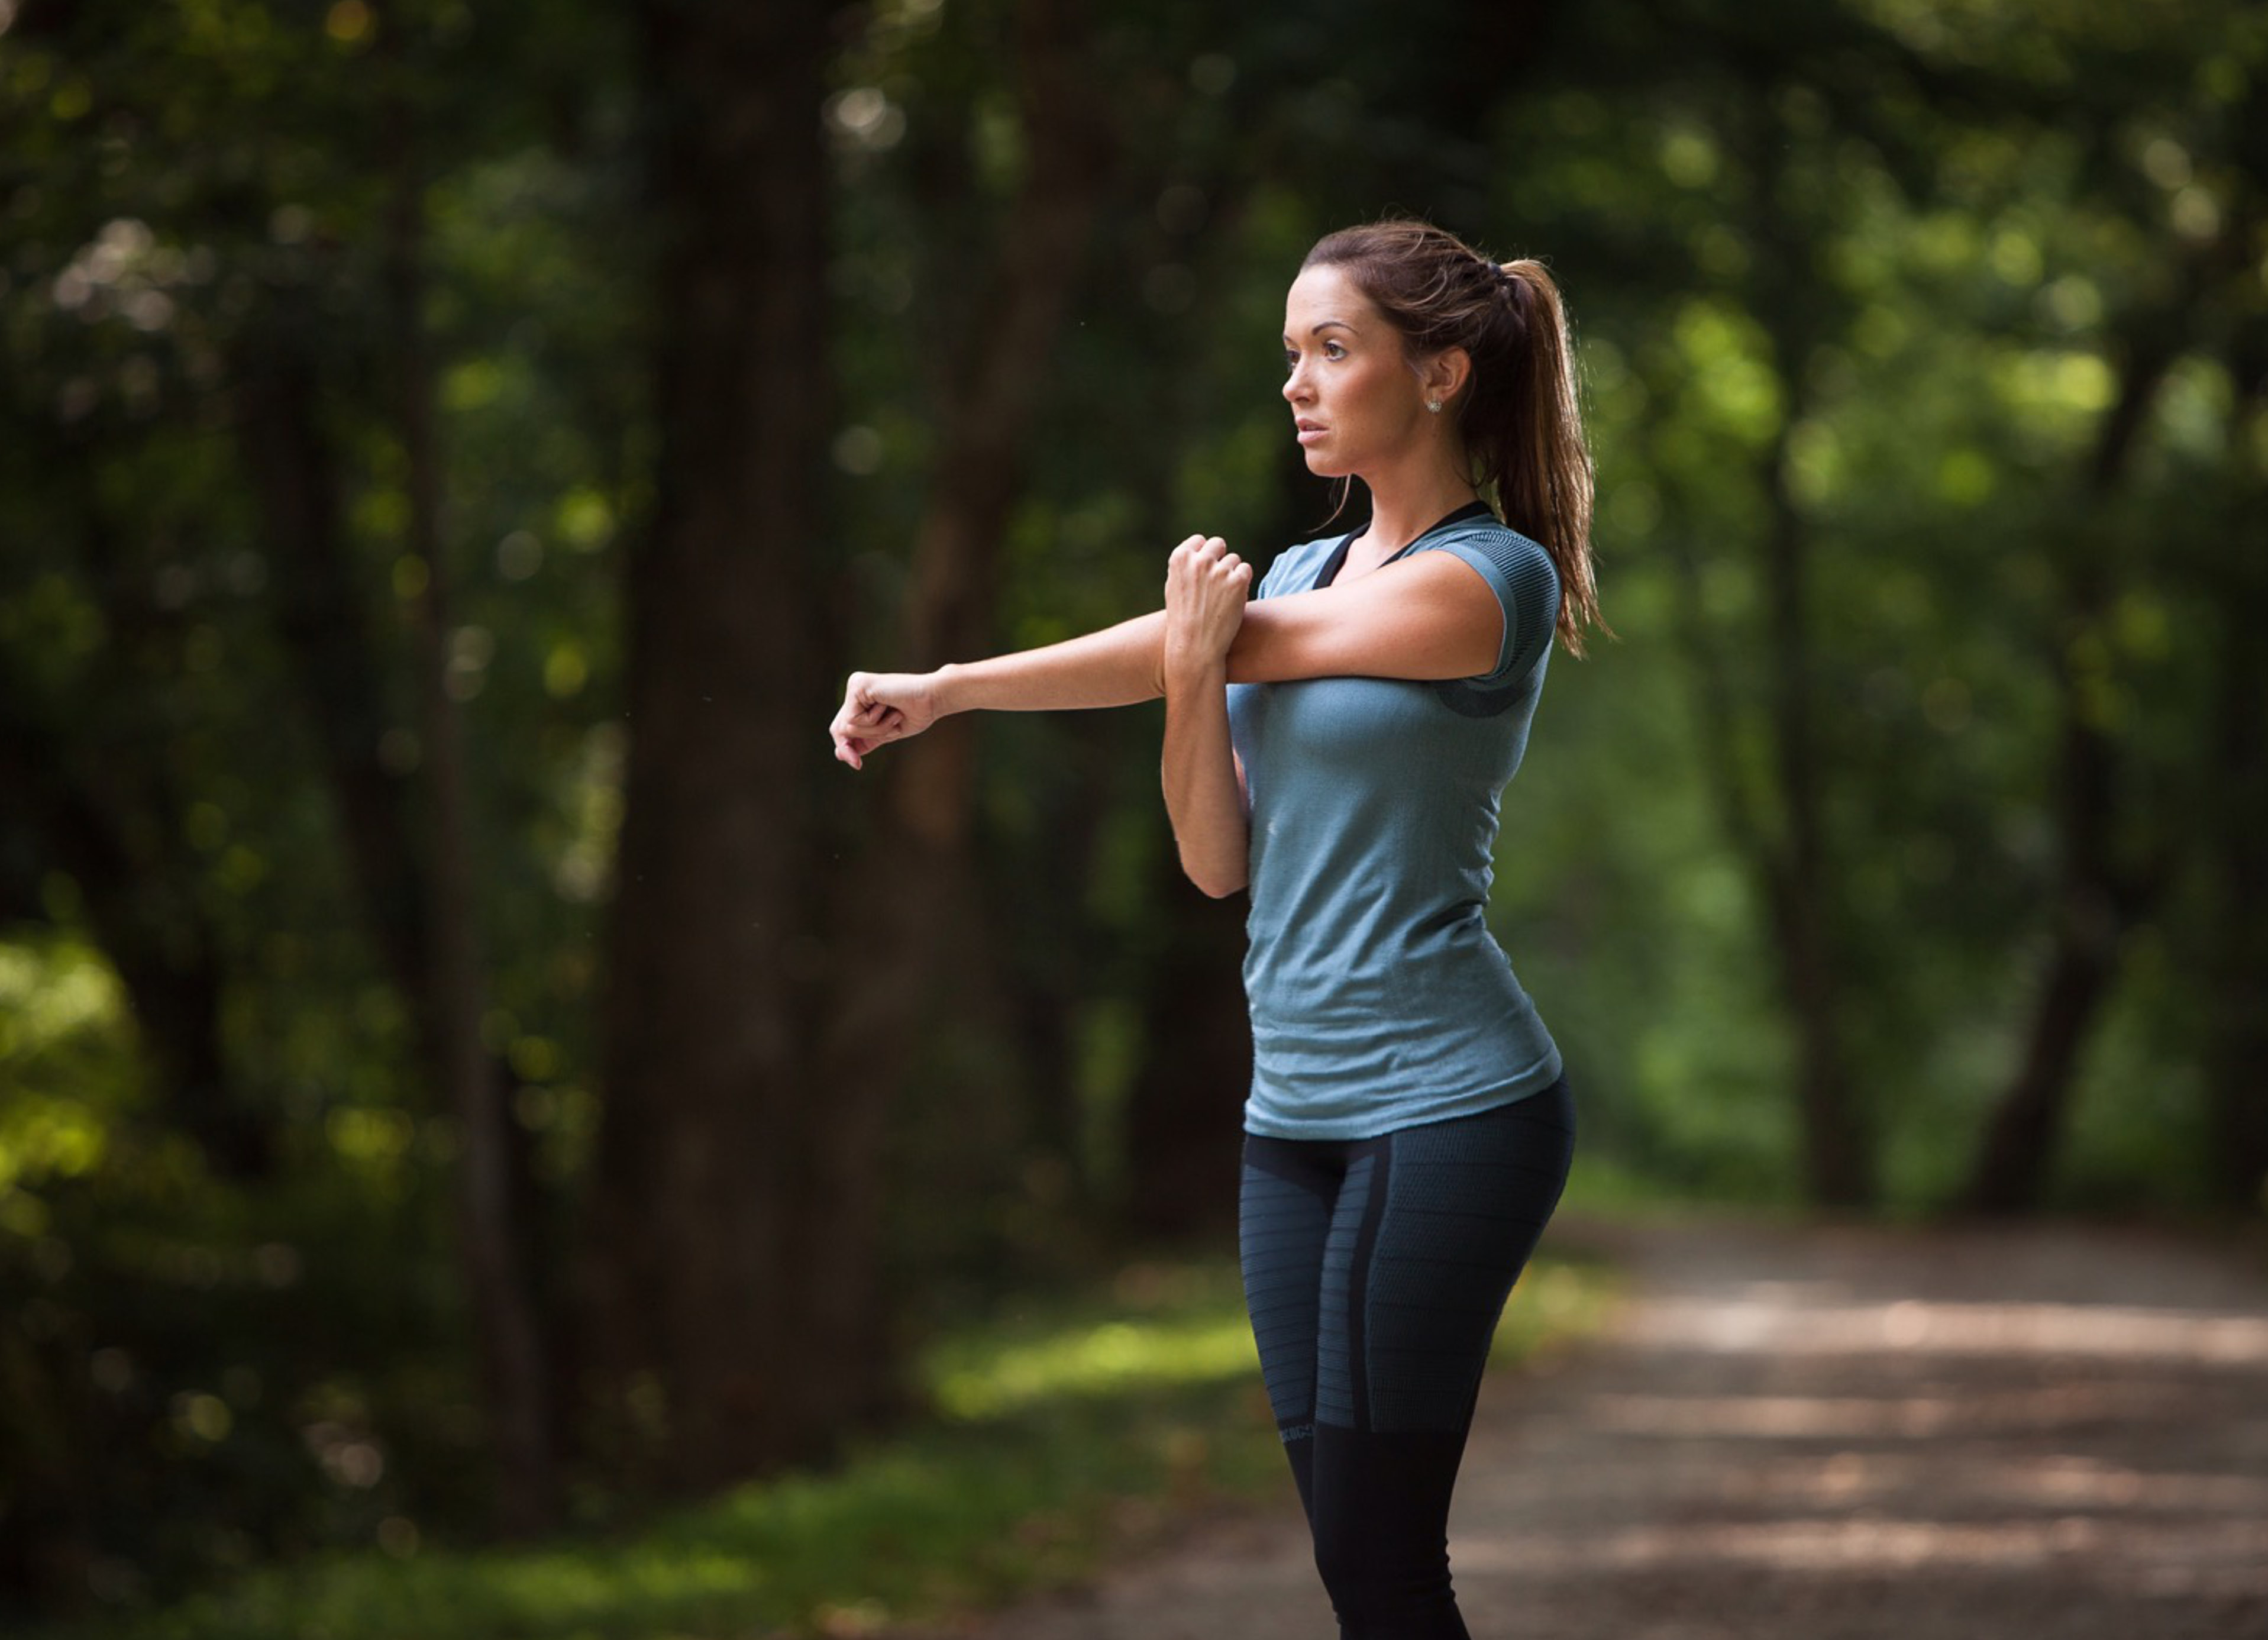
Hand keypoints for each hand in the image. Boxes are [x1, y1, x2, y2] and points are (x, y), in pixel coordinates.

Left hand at [829, 670, 940, 769]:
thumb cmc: (917, 713)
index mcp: (861, 699)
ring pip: (848, 726)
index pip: (842, 726)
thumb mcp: (886, 732)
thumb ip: (866, 739)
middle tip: (857, 764)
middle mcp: (855, 689)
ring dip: (874, 731)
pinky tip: (890, 709)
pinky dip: (874, 723)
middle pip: (838, 727)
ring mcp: (855, 685)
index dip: (845, 747)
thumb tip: (838, 754)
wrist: (934, 698)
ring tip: (895, 718)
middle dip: (849, 746)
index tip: (857, 765)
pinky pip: (854, 719)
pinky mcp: (858, 685)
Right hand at [1163, 534, 1249, 681]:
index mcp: (1179, 559)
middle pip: (1218, 544)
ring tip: (1223, 597)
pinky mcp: (1238, 581)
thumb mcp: (1174, 588)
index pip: (1199, 541)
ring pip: (1234, 559)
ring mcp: (1219, 570)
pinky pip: (1246, 570)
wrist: (1195, 647)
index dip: (1204, 554)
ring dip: (1232, 574)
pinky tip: (1234, 599)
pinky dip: (1243, 583)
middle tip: (1219, 581)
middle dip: (1220, 558)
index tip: (1205, 570)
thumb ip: (1185, 567)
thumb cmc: (1182, 621)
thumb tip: (1200, 551)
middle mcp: (1199, 561)